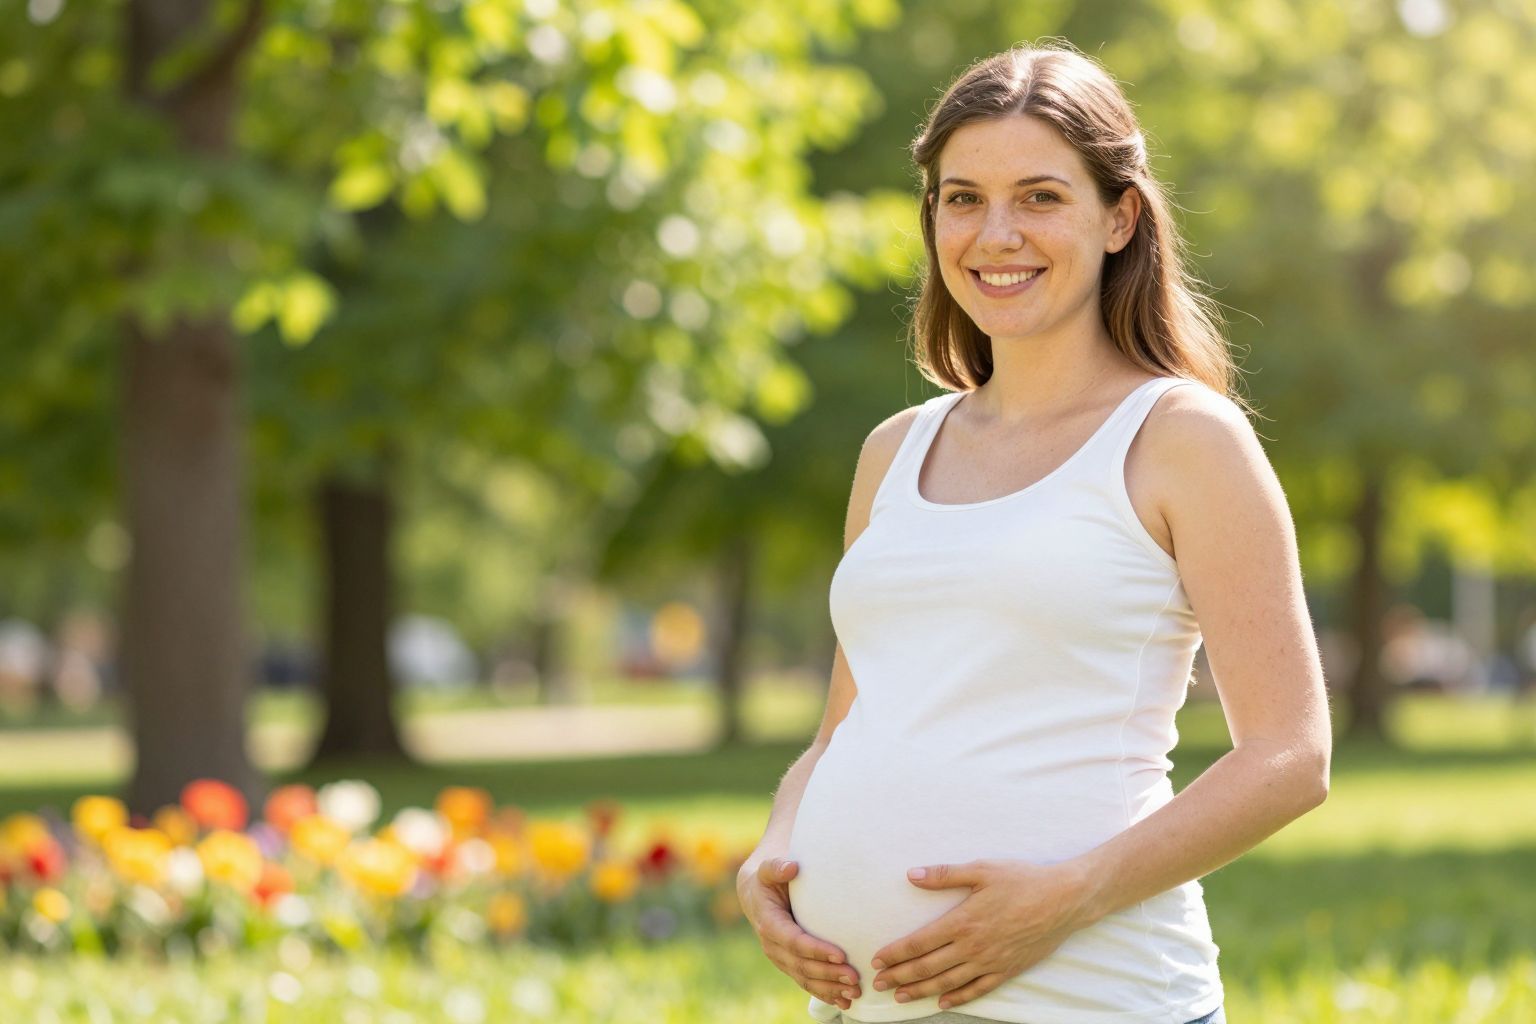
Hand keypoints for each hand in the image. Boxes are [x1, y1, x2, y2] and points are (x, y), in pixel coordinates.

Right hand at [738, 858, 861, 1011]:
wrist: (754, 894)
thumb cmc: (767, 878)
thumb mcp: (768, 869)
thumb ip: (776, 866)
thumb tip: (792, 866)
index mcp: (769, 923)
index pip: (794, 941)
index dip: (816, 950)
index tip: (840, 954)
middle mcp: (772, 945)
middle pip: (802, 965)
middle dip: (828, 974)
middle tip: (855, 977)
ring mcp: (780, 958)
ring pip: (805, 978)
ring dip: (829, 988)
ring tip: (854, 992)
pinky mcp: (788, 964)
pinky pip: (806, 982)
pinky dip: (825, 993)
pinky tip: (843, 1001)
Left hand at [868, 858, 1095, 1010]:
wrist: (1064, 900)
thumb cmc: (1023, 880)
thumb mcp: (982, 870)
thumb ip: (945, 874)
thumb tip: (912, 875)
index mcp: (963, 921)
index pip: (919, 942)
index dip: (896, 953)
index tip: (877, 960)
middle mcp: (973, 946)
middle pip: (928, 967)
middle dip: (900, 976)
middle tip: (878, 984)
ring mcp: (990, 962)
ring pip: (948, 982)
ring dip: (921, 990)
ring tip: (900, 996)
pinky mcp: (1007, 970)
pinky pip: (978, 990)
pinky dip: (958, 998)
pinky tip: (942, 1002)